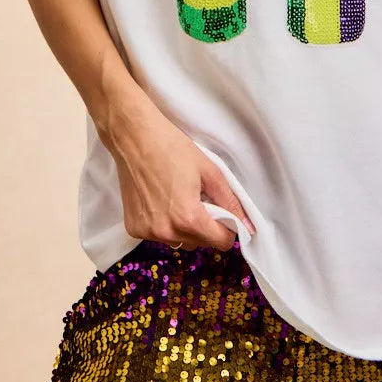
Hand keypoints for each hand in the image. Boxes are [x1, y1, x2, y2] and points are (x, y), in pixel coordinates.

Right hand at [102, 80, 256, 250]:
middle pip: (200, 243)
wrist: (134, 138)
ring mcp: (147, 232)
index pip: (221, 243)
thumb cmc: (173, 148)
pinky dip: (164, 224)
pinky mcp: (133, 228)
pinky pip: (159, 236)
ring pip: (179, 241)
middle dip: (206, 226)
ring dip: (185, 228)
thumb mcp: (209, 171)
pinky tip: (159, 201)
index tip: (223, 212)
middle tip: (199, 199)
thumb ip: (230, 202)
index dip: (228, 228)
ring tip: (178, 199)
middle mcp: (167, 232)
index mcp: (189, 218)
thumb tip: (248, 227)